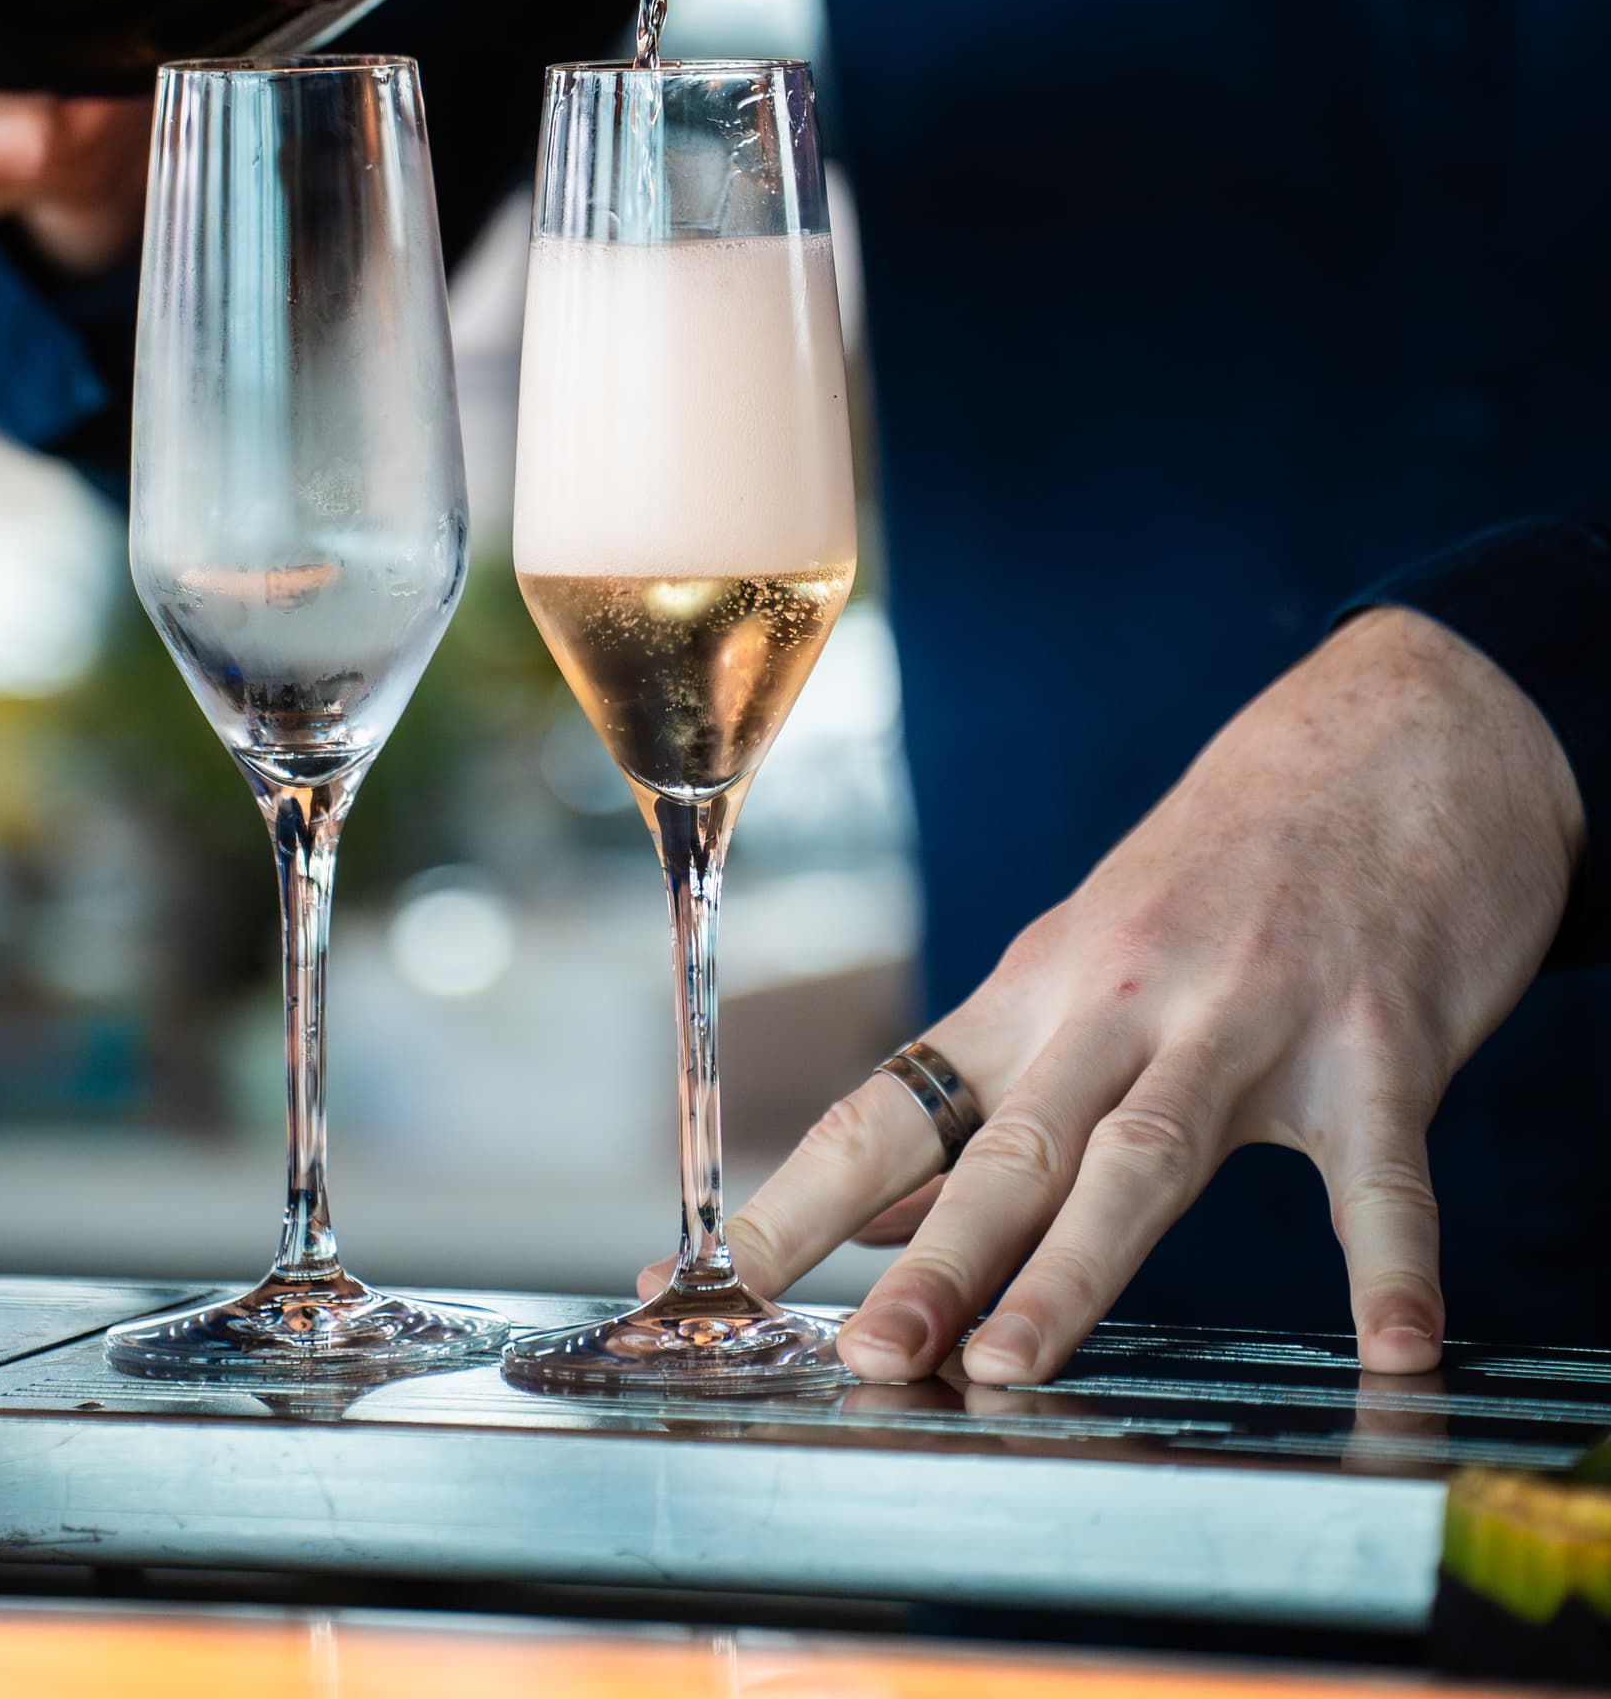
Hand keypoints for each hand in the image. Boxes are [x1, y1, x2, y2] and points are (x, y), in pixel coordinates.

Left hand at [670, 605, 1582, 1384]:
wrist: (1392, 739)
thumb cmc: (1225, 871)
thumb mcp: (1087, 957)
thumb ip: (992, 1090)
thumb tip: (873, 1211)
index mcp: (1041, 990)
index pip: (896, 1107)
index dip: (805, 1197)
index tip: (717, 1278)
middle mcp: (1126, 1000)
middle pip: (1011, 1144)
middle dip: (932, 1257)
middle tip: (866, 1360)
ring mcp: (1252, 1018)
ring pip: (1147, 1157)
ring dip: (1075, 1270)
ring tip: (1012, 1370)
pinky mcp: (1380, 1042)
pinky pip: (1386, 1171)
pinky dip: (1389, 1263)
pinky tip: (1394, 1350)